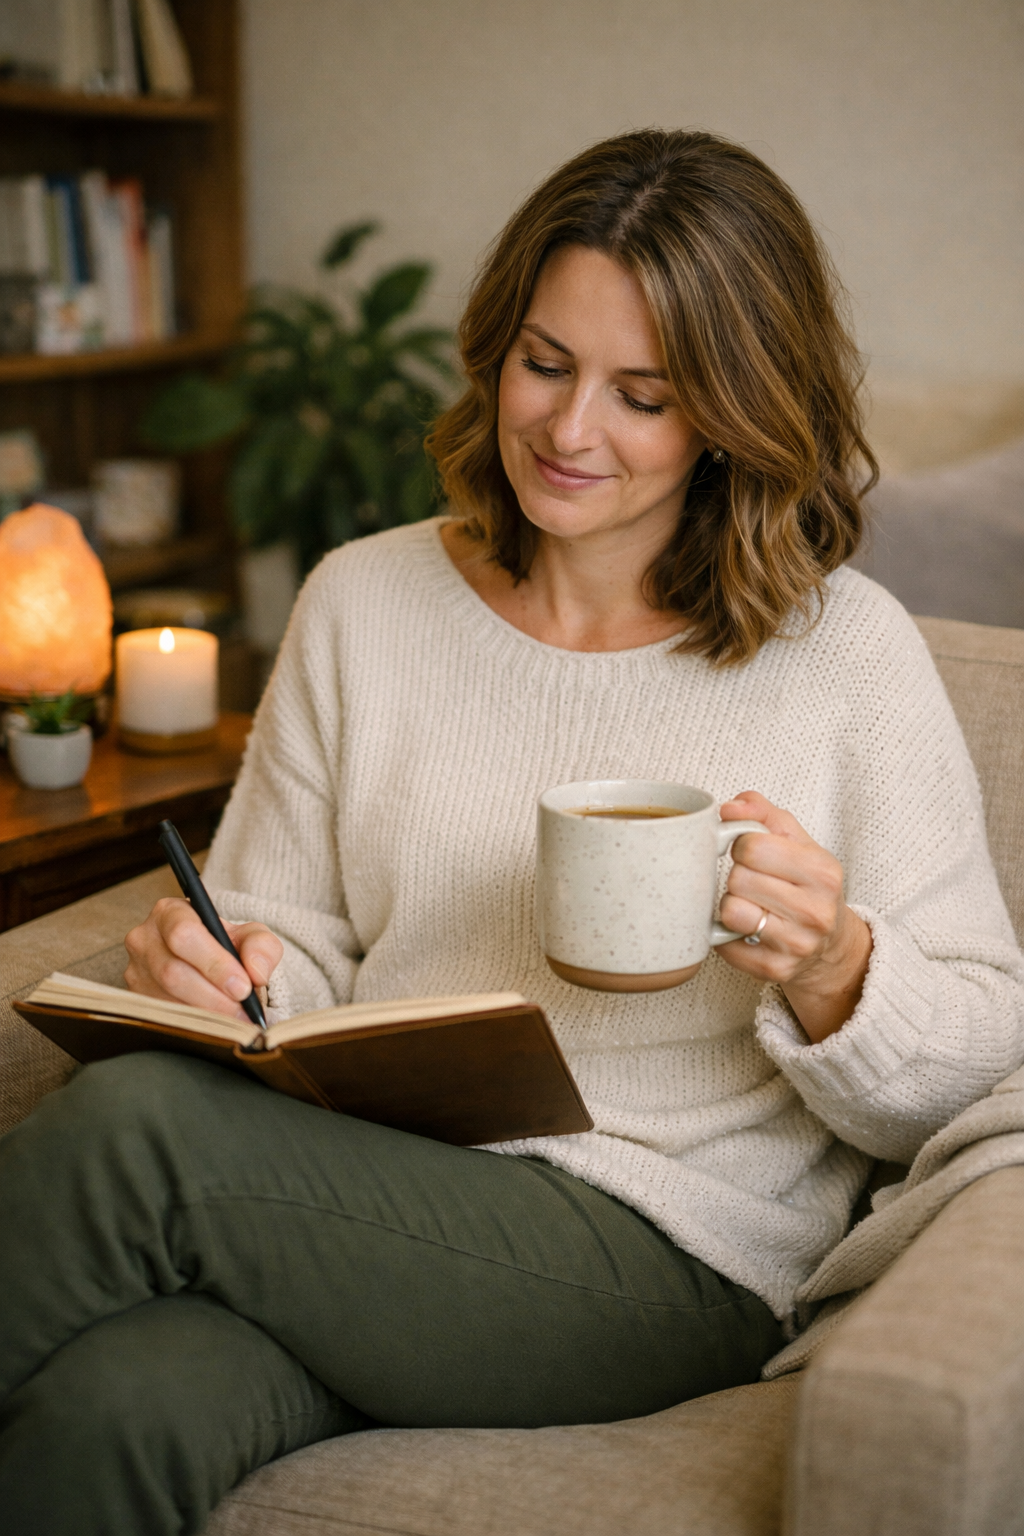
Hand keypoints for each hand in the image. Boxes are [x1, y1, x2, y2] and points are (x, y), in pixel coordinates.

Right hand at [124, 898, 282, 1019]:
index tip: (243, 987)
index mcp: (169, 912)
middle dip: (213, 996)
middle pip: (172, 972)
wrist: (209, 963)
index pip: (184, 934)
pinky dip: (194, 1025)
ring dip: (206, 1015)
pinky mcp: (136, 998)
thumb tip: (256, 973)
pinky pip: (162, 1017)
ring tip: (235, 1020)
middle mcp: (144, 939)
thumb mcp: (251, 936)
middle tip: (243, 1011)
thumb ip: (261, 947)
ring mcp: (135, 971)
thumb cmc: (227, 945)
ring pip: (166, 999)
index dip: (214, 964)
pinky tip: (216, 1026)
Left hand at [717, 791, 872, 1042]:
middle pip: (738, 878)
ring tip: (748, 905)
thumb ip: (763, 815)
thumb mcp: (797, 843)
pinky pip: (723, 943)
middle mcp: (816, 911)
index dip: (741, 845)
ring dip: (729, 905)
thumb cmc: (807, 886)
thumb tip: (729, 808)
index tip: (751, 853)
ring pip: (729, 911)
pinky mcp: (775, 970)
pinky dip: (725, 934)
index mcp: (823, 872)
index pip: (752, 845)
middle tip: (752, 882)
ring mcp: (796, 945)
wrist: (830, 947)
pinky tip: (745, 930)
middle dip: (737, 876)